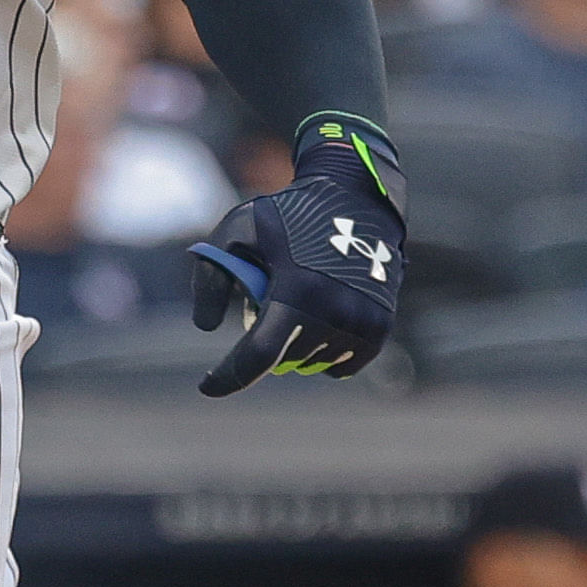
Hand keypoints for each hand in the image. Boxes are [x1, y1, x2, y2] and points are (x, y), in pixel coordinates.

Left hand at [186, 112, 404, 395]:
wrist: (355, 198)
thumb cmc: (289, 213)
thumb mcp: (237, 230)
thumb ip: (211, 277)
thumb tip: (206, 329)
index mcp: (298, 289)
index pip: (260, 355)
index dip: (229, 377)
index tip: (207, 387)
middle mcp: (334, 311)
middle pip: (285, 359)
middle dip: (268, 344)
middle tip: (267, 307)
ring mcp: (361, 322)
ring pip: (312, 363)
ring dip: (296, 347)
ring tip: (297, 308)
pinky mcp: (379, 327)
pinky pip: (342, 365)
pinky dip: (324, 353)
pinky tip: (319, 325)